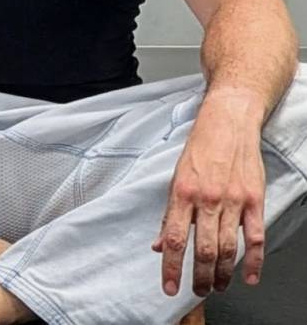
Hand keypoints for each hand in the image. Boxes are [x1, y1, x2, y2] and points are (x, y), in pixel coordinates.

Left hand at [152, 89, 265, 297]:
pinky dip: (253, 262)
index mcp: (183, 192)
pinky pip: (255, 237)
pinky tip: (248, 277)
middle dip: (199, 277)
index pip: (174, 238)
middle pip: (202, 249)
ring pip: (228, 248)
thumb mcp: (177, 176)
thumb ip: (170, 213)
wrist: (228, 122)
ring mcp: (233, 200)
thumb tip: (159, 243)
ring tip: (217, 286)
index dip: (171, 267)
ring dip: (222, 274)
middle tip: (197, 292)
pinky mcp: (254, 200)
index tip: (169, 286)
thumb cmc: (201, 147)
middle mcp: (207, 198)